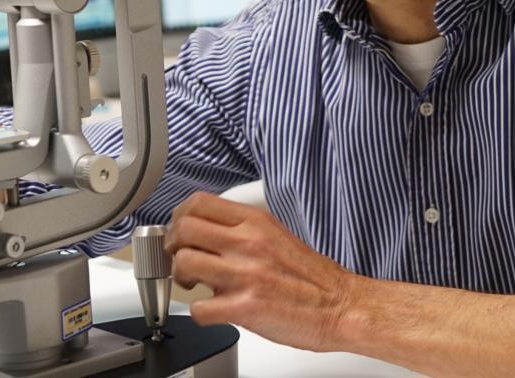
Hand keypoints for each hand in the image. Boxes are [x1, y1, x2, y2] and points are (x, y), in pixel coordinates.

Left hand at [166, 192, 359, 352]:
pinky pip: (200, 308)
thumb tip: (203, 232)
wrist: (342, 306)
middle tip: (179, 259)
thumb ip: (240, 231)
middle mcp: (248, 243)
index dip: (178, 218)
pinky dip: (200, 312)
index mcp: (255, 222)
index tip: (178, 232)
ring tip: (194, 285)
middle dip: (172, 246)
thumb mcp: (274, 235)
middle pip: (183, 229)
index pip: (197, 203)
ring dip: (180, 278)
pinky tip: (213, 310)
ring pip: (184, 263)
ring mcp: (246, 274)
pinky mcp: (246, 307)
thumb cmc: (310, 277)